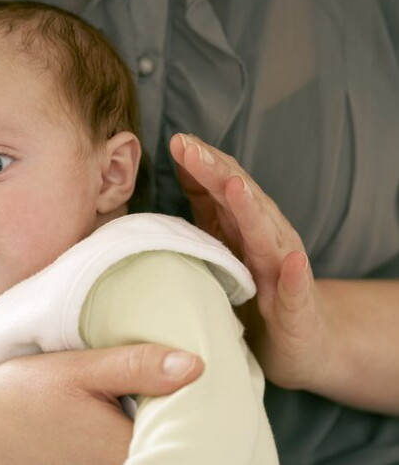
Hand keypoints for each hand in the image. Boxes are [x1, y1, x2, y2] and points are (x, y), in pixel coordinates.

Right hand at [0, 344, 202, 463]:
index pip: (189, 441)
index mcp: (120, 450)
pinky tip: (147, 412)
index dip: (211, 416)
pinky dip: (147, 438)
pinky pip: (131, 454)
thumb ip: (136, 367)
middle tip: (209, 387)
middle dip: (194, 423)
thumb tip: (197, 364)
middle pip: (175, 451)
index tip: (222, 386)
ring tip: (183, 395)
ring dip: (171, 431)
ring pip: (154, 453)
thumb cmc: (19, 395)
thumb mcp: (77, 369)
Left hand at [169, 133, 328, 389]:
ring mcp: (284, 270)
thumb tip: (182, 165)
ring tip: (234, 188)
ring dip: (252, 210)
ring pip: (268, 235)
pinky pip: (295, 289)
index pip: (224, 185)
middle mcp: (268, 238)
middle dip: (218, 172)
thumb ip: (208, 206)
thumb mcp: (226, 242)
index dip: (202, 162)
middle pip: (242, 200)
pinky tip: (291, 260)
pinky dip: (293, 273)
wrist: (304, 338)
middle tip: (191, 149)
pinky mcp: (297, 306)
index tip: (177, 141)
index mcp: (245, 223)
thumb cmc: (257, 288)